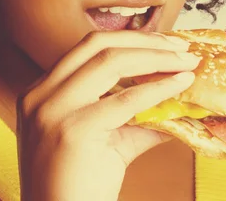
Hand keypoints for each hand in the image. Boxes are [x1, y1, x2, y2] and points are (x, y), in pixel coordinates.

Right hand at [16, 30, 200, 200]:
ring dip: (156, 58)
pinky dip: (158, 87)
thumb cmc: (83, 185)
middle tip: (180, 47)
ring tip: (185, 62)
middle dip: (145, 40)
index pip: (89, 48)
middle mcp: (40, 94)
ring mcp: (52, 110)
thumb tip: (177, 97)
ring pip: (110, 62)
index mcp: (42, 91)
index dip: (131, 40)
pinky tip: (180, 84)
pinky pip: (125, 100)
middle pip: (98, 44)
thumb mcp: (108, 139)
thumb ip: (137, 115)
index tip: (164, 43)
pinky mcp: (73, 130)